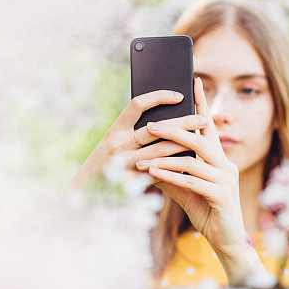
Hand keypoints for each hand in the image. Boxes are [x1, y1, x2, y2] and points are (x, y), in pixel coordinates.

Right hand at [62, 89, 209, 192]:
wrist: (85, 193)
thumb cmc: (104, 164)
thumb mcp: (114, 144)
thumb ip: (133, 132)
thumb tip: (167, 120)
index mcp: (115, 130)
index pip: (137, 105)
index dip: (158, 97)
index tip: (180, 95)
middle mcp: (118, 144)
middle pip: (156, 128)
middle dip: (183, 123)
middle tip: (203, 118)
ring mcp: (124, 163)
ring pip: (161, 150)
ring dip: (184, 143)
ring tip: (203, 139)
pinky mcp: (132, 181)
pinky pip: (159, 170)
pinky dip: (175, 166)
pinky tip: (191, 163)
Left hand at [135, 77, 251, 264]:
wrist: (225, 241)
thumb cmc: (206, 211)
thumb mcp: (184, 188)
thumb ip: (170, 172)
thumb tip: (146, 158)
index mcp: (218, 158)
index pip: (208, 126)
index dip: (202, 104)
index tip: (194, 81)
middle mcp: (225, 164)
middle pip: (199, 138)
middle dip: (173, 130)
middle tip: (150, 126)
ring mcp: (226, 179)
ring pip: (194, 159)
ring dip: (165, 158)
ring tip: (140, 158)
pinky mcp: (222, 195)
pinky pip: (193, 181)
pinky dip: (170, 176)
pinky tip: (153, 174)